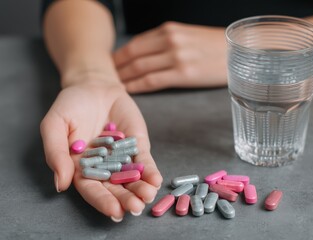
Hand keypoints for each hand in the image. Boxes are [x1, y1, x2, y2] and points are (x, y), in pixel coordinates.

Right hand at [40, 75, 161, 220]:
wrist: (93, 85)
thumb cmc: (70, 106)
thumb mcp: (54, 125)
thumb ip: (56, 153)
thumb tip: (60, 185)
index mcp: (81, 168)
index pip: (92, 189)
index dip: (102, 201)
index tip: (114, 211)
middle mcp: (103, 167)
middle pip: (115, 187)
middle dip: (126, 199)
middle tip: (136, 208)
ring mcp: (122, 157)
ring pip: (132, 178)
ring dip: (141, 189)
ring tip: (148, 197)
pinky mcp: (136, 145)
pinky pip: (144, 161)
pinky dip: (150, 171)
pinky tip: (156, 180)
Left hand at [113, 22, 226, 92]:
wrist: (239, 52)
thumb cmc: (213, 47)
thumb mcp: (187, 36)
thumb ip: (166, 43)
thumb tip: (146, 55)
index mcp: (169, 30)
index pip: (135, 44)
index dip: (119, 56)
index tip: (109, 65)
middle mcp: (169, 40)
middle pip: (133, 55)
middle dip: (116, 67)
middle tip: (103, 78)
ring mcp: (176, 56)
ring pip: (139, 68)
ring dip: (123, 78)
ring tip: (112, 87)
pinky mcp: (183, 73)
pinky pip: (152, 81)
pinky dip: (137, 86)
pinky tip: (128, 92)